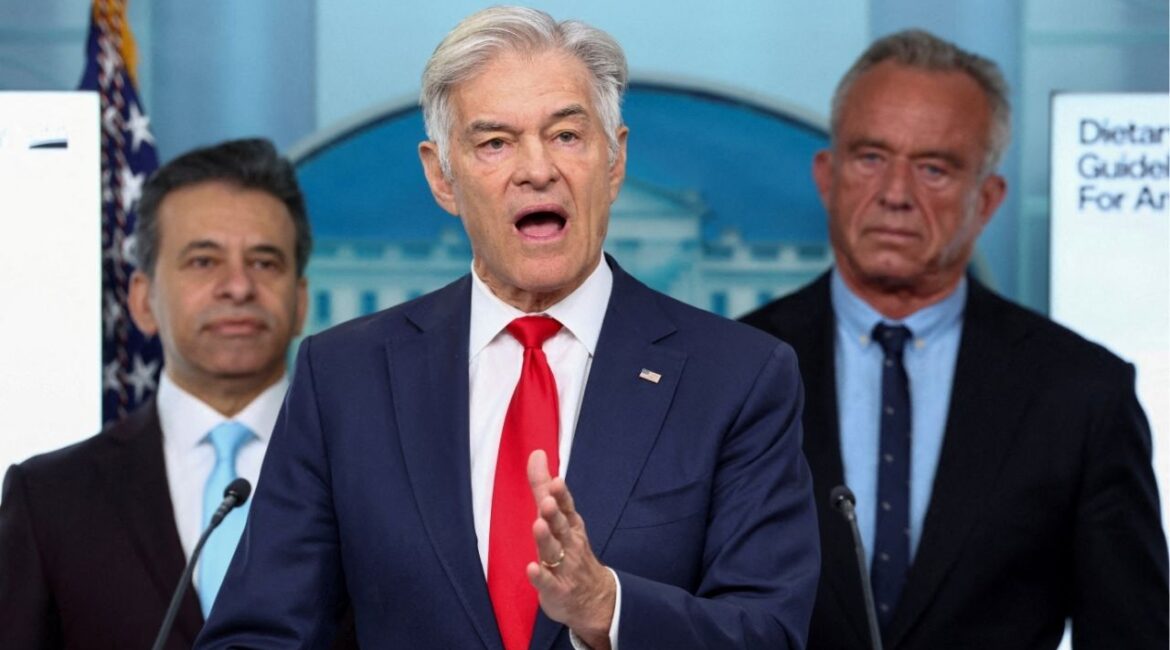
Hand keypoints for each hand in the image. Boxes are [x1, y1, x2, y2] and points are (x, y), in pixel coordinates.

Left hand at [526, 450, 615, 649]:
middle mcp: (569, 544)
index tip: (556, 481)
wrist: (594, 599)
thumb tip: (537, 454)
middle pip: (560, 527)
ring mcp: (564, 567)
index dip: (561, 496)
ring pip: (553, 551)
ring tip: (538, 526)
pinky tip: (531, 568)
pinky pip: (547, 583)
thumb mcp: (560, 518)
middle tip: (548, 502)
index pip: (566, 508)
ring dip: (546, 539)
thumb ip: (543, 488)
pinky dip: (539, 576)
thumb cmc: (572, 552)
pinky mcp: (556, 590)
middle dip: (554, 515)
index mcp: (570, 526)